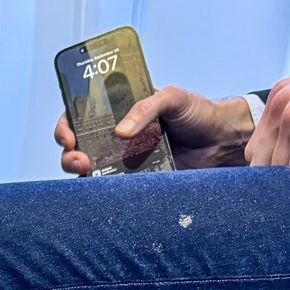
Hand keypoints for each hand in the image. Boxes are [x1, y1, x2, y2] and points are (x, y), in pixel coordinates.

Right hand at [56, 86, 254, 175]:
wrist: (222, 142)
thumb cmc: (198, 113)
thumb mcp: (172, 98)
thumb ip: (146, 108)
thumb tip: (120, 132)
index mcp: (120, 111)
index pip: (81, 117)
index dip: (66, 126)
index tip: (68, 135)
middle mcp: (117, 138)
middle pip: (78, 148)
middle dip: (69, 154)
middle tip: (79, 159)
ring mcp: (125, 162)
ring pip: (90, 171)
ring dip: (80, 173)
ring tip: (87, 171)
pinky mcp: (137, 183)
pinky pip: (113, 190)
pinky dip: (103, 192)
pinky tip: (104, 190)